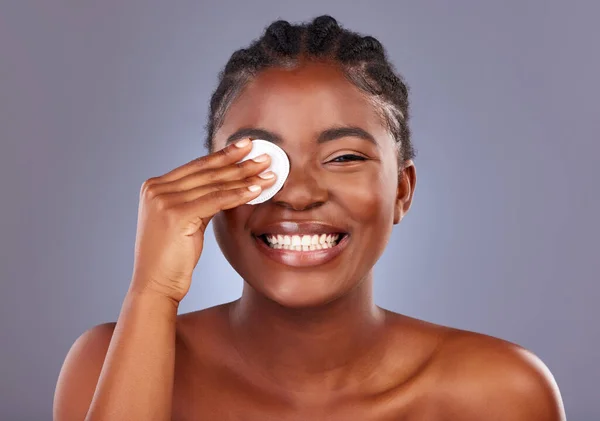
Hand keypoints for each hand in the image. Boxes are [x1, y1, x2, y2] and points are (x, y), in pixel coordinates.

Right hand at [129, 138, 274, 301]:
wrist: (155, 286)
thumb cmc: (171, 258)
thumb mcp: (184, 221)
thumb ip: (198, 200)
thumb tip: (227, 185)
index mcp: (154, 187)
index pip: (197, 166)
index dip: (223, 155)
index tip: (245, 147)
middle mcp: (156, 189)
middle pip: (207, 171)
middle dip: (239, 162)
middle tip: (265, 154)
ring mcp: (163, 200)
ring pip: (214, 184)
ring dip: (245, 177)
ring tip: (268, 171)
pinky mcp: (176, 215)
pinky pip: (216, 200)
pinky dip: (239, 194)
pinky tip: (257, 189)